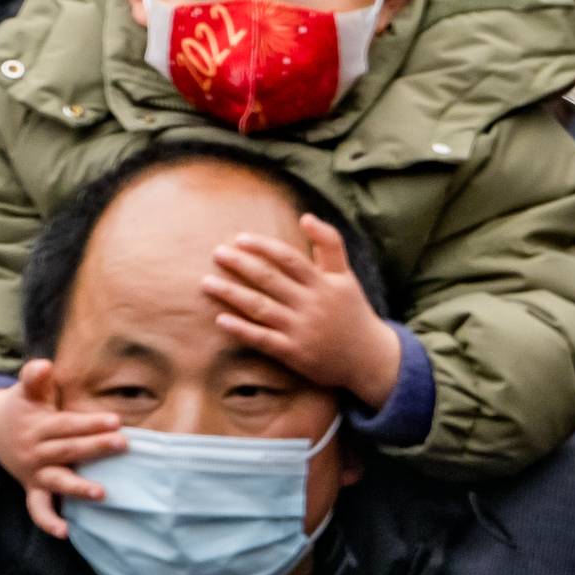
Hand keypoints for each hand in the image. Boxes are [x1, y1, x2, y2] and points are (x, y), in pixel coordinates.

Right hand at [0, 361, 128, 538]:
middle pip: (67, 451)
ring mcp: (34, 473)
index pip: (67, 426)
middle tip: (122, 444)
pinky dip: (48, 521)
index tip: (115, 421)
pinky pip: (37, 509)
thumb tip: (43, 366)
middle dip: (94, 448)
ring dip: (77, 488)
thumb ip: (33, 376)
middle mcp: (35, 452)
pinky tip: (67, 531)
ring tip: (101, 493)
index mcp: (38, 426)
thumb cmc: (22, 406)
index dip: (90, 423)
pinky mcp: (32, 489)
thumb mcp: (26, 389)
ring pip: (57, 481)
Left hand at [207, 217, 400, 407]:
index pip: (288, 258)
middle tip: (217, 253)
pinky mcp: (293, 353)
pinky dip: (241, 329)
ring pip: (260, 307)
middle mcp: (311, 304)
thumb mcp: (346, 276)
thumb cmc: (352, 312)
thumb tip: (306, 216)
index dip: (263, 247)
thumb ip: (329, 244)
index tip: (240, 239)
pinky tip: (220, 320)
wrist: (368, 358)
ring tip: (207, 283)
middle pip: (269, 279)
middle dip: (240, 265)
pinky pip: (262, 339)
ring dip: (231, 294)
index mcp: (323, 283)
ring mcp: (301, 329)